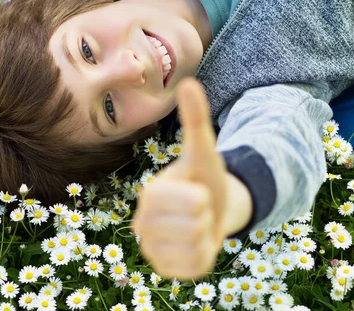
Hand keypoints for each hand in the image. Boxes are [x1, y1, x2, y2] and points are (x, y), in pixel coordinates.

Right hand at [131, 77, 228, 281]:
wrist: (211, 209)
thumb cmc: (204, 178)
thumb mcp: (203, 149)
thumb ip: (195, 119)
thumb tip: (189, 82)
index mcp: (149, 195)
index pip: (192, 203)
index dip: (203, 198)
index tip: (196, 193)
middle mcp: (142, 225)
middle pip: (194, 227)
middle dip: (206, 217)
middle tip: (199, 210)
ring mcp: (152, 251)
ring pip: (196, 249)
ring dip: (207, 236)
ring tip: (198, 225)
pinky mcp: (165, 271)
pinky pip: (195, 267)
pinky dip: (205, 256)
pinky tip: (197, 244)